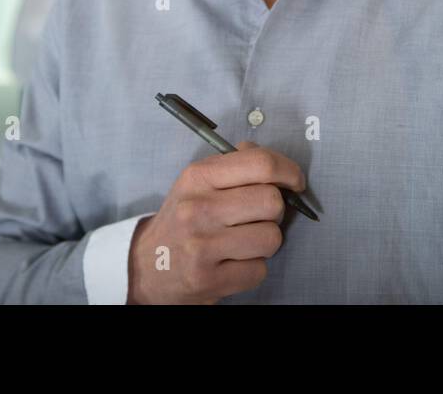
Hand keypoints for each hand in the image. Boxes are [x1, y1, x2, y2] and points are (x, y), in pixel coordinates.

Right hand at [126, 141, 303, 303]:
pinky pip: (259, 270)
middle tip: (258, 217)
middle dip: (275, 211)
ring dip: (265, 242)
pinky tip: (233, 263)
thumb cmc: (182, 220)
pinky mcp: (207, 279)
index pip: (261, 164)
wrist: (147, 265)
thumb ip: (234, 165)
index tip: (294, 182)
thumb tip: (273, 163)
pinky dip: (253, 268)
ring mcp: (202, 246)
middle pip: (272, 201)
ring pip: (271, 238)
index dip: (289, 171)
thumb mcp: (197, 183)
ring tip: (244, 242)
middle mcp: (198, 208)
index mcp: (198, 177)